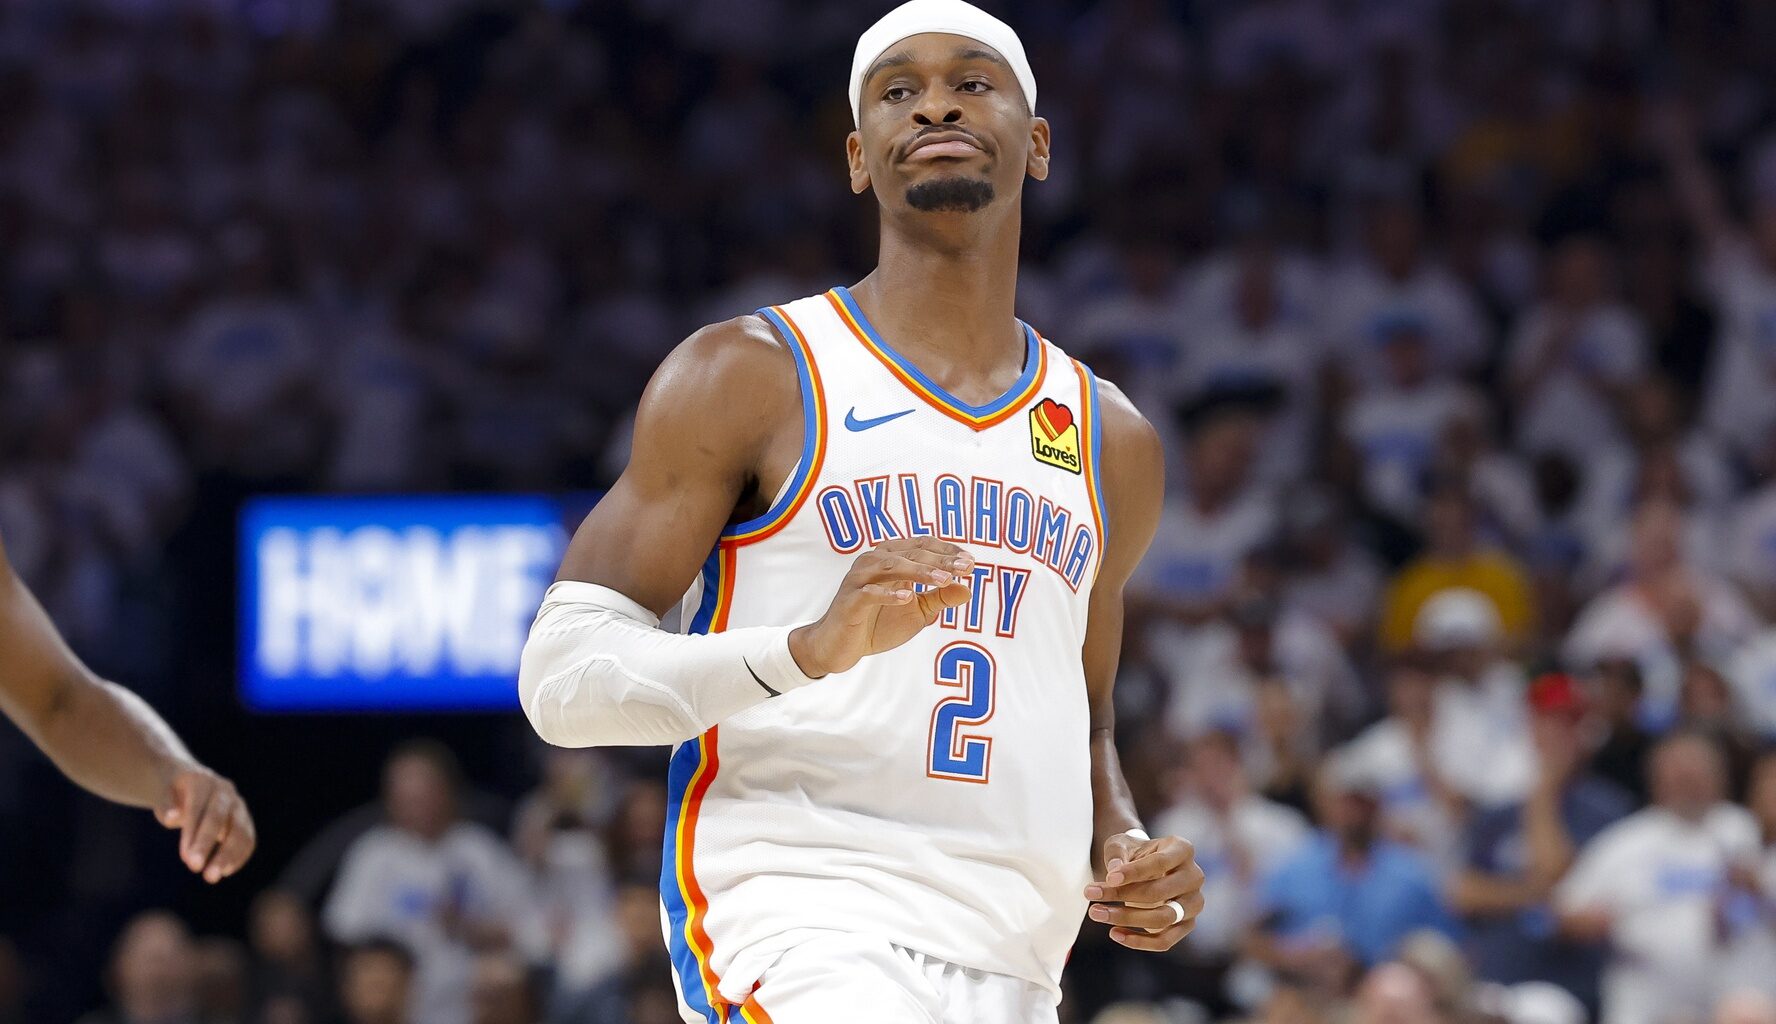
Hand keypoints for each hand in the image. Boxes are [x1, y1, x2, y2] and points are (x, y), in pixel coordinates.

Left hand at [155, 766, 255, 882]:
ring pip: (239, 830)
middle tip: (195, 868)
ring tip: (211, 877)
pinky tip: (225, 871)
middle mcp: (225, 791)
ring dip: (227, 855)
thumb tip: (172, 816)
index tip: (185, 858)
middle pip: (219, 818)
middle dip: (207, 844)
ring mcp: (238, 805)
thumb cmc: (174, 795)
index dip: (192, 834)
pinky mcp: (245, 819)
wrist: (193, 783)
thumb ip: (166, 805)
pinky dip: (239, 856)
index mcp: (203, 781)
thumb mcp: (164, 795)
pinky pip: (248, 839)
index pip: (198, 809)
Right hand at [788, 539, 973, 677]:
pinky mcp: (849, 600)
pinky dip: (889, 594)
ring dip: (920, 571)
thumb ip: (939, 599)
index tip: (970, 563)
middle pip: (911, 552)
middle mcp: (874, 561)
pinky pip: (870, 592)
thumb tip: (968, 589)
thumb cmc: (878, 624)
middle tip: (965, 568)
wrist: (840, 647)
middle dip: (940, 559)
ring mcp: (859, 579)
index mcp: (891, 558)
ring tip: (944, 579)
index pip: (922, 545)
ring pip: (892, 566)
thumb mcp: (916, 612)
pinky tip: (908, 597)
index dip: (947, 551)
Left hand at [1084, 831, 1205, 950]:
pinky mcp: (1186, 925)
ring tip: (1096, 913)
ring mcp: (1193, 903)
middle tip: (1090, 894)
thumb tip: (1114, 871)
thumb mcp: (1121, 844)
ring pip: (1163, 918)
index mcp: (1182, 850)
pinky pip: (1165, 940)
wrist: (1145, 868)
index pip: (1159, 863)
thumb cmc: (1133, 853)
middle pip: (1159, 892)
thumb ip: (1117, 853)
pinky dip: (1139, 941)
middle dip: (1122, 895)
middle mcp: (1194, 876)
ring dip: (1127, 918)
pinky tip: (1114, 933)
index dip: (1133, 872)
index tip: (1108, 878)